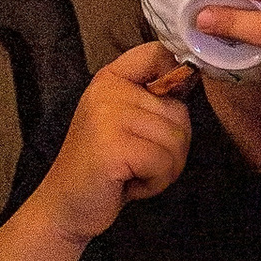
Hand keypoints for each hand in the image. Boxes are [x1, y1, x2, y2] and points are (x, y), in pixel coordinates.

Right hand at [33, 45, 192, 241]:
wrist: (65, 208)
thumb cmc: (105, 167)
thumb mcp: (125, 120)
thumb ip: (152, 98)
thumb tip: (195, 75)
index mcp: (111, 78)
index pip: (159, 53)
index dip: (178, 76)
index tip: (164, 109)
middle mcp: (108, 90)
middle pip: (180, 111)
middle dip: (172, 147)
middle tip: (138, 160)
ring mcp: (108, 116)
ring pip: (177, 139)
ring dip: (164, 168)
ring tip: (132, 171)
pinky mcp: (113, 146)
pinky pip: (165, 162)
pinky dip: (155, 182)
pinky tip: (128, 184)